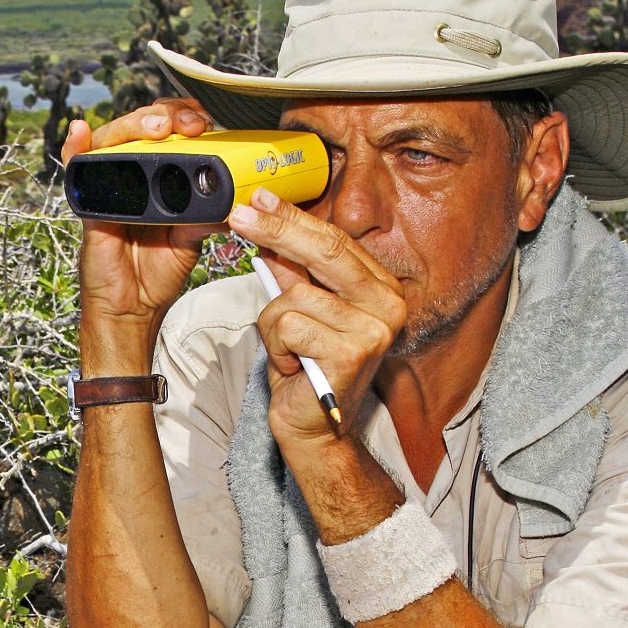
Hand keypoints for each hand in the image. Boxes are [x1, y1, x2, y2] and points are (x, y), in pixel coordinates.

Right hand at [63, 98, 220, 372]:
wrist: (132, 306)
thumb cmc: (156, 272)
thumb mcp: (191, 240)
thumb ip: (207, 216)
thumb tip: (236, 199)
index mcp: (161, 177)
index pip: (170, 130)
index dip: (186, 117)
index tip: (206, 122)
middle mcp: (133, 175)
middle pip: (142, 126)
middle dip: (167, 115)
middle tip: (189, 124)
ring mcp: (109, 185)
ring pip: (113, 138)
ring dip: (134, 125)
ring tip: (156, 127)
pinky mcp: (89, 203)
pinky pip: (77, 169)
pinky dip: (76, 147)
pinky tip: (80, 131)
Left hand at [227, 190, 407, 458]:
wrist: (315, 430)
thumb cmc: (305, 369)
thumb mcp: (299, 311)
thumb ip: (293, 272)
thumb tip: (267, 225)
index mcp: (380, 288)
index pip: (334, 240)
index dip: (292, 217)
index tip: (258, 197)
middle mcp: (388, 303)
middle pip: (324, 251)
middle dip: (276, 230)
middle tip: (239, 214)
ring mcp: (374, 328)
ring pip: (293, 296)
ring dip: (275, 325)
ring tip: (289, 351)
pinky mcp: (352, 352)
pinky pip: (288, 325)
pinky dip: (277, 347)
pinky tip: (293, 366)